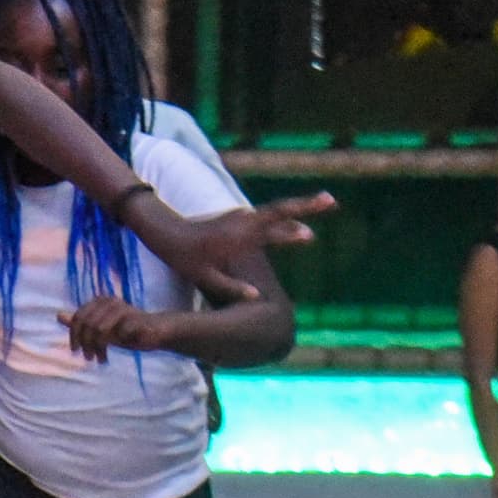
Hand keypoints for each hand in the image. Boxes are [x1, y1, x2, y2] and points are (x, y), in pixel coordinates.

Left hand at [66, 295, 172, 360]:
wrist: (156, 332)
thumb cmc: (127, 331)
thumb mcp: (100, 329)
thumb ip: (81, 322)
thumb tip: (58, 315)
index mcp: (100, 301)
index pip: (78, 317)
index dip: (74, 335)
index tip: (76, 351)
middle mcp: (110, 301)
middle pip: (86, 324)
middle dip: (85, 343)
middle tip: (89, 358)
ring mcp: (123, 308)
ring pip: (98, 328)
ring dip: (97, 347)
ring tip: (100, 359)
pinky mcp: (135, 319)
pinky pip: (117, 334)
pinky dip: (110, 348)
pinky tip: (110, 356)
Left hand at [135, 190, 332, 304]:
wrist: (164, 229)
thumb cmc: (184, 256)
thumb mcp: (204, 277)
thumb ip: (230, 287)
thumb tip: (257, 296)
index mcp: (238, 236)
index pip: (269, 229)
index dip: (290, 233)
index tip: (311, 235)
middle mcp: (243, 221)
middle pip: (281, 210)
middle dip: (307, 205)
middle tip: (333, 200)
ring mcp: (241, 217)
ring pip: (275, 212)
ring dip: (298, 210)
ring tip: (325, 204)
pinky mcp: (239, 218)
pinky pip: (265, 217)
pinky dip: (283, 218)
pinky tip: (294, 224)